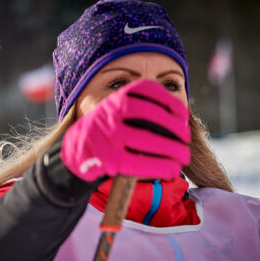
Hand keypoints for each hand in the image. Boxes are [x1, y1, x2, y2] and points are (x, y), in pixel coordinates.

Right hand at [61, 79, 190, 181]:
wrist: (72, 155)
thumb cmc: (102, 134)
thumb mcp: (112, 112)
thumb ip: (135, 110)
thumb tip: (177, 120)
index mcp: (114, 98)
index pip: (147, 90)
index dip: (170, 100)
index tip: (183, 113)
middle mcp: (110, 113)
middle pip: (152, 116)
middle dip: (176, 128)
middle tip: (187, 139)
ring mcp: (109, 136)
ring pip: (149, 141)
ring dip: (173, 150)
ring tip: (184, 156)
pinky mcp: (109, 160)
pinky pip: (140, 163)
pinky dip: (161, 166)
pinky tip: (172, 170)